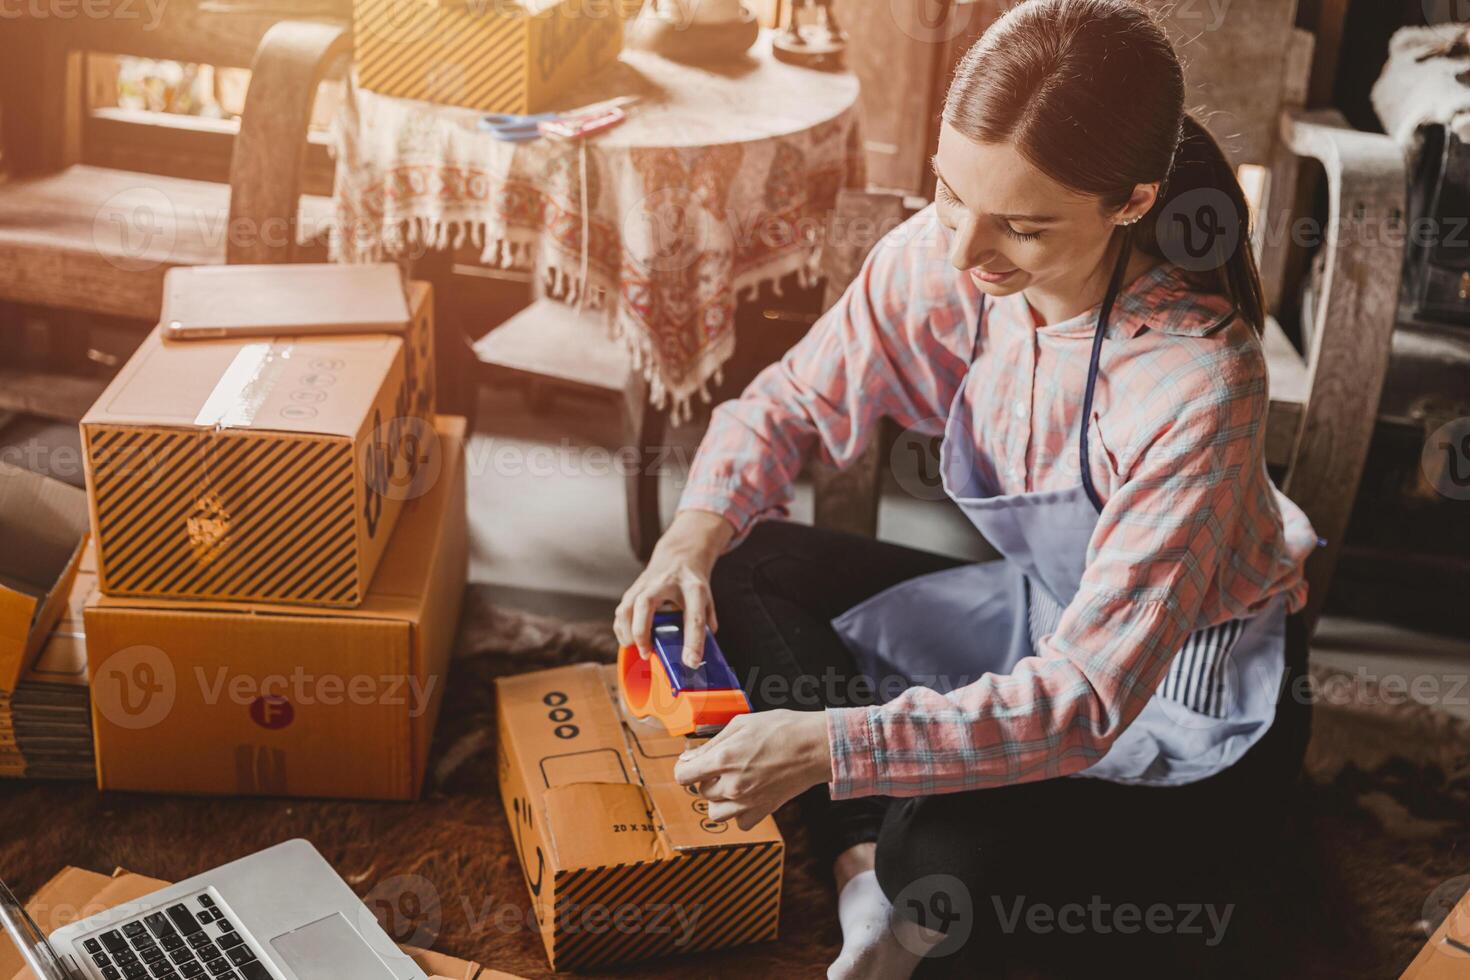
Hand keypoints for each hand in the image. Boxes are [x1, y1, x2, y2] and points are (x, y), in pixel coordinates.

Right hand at [615, 510, 733, 666]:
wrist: (679, 554)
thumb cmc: (692, 581)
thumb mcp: (707, 598)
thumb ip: (705, 623)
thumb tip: (696, 653)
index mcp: (693, 587)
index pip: (694, 616)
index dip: (693, 642)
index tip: (692, 663)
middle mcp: (666, 582)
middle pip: (646, 603)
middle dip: (642, 632)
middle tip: (647, 653)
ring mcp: (646, 583)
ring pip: (627, 606)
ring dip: (628, 632)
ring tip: (637, 648)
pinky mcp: (634, 588)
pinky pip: (621, 610)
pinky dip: (622, 629)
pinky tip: (629, 640)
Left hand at [673, 710, 833, 829]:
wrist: (815, 746)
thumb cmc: (782, 729)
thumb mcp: (742, 723)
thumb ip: (712, 742)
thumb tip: (689, 757)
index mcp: (724, 759)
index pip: (684, 776)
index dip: (685, 768)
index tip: (692, 763)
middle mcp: (732, 784)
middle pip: (700, 793)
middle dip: (706, 779)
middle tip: (722, 766)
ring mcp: (748, 801)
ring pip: (715, 813)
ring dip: (718, 800)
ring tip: (732, 783)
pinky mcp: (764, 811)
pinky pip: (740, 823)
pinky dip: (739, 813)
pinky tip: (747, 796)